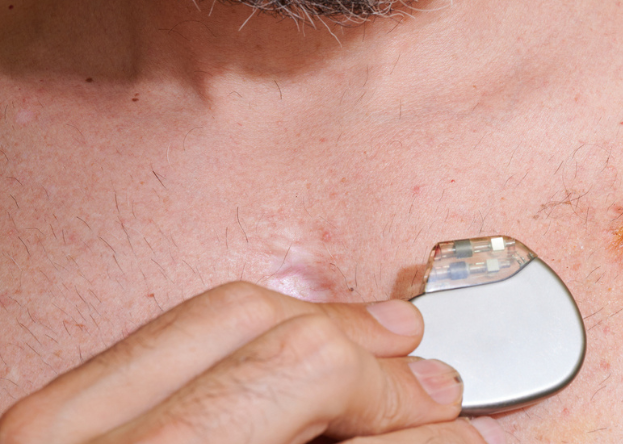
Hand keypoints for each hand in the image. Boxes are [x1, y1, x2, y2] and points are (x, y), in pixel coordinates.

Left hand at [0, 281, 504, 443]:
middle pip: (290, 350)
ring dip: (329, 326)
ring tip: (391, 344)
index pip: (309, 395)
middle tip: (436, 399)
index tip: (456, 441)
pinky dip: (258, 327)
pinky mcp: (43, 419)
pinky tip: (305, 342)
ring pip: (229, 313)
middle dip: (385, 373)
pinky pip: (172, 331)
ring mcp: (57, 432)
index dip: (409, 426)